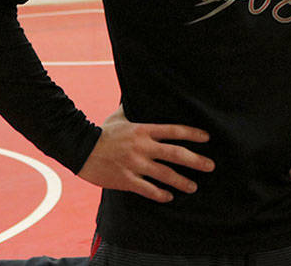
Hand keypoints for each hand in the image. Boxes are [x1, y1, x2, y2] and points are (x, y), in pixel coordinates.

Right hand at [77, 106, 212, 202]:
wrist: (79, 148)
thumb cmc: (101, 131)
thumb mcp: (119, 116)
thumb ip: (133, 108)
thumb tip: (138, 94)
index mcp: (143, 130)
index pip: (174, 131)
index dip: (193, 134)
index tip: (207, 138)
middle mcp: (142, 147)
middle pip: (175, 154)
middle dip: (196, 161)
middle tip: (211, 166)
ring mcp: (134, 164)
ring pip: (164, 174)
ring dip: (181, 181)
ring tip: (194, 186)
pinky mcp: (125, 179)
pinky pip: (147, 189)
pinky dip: (159, 194)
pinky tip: (169, 197)